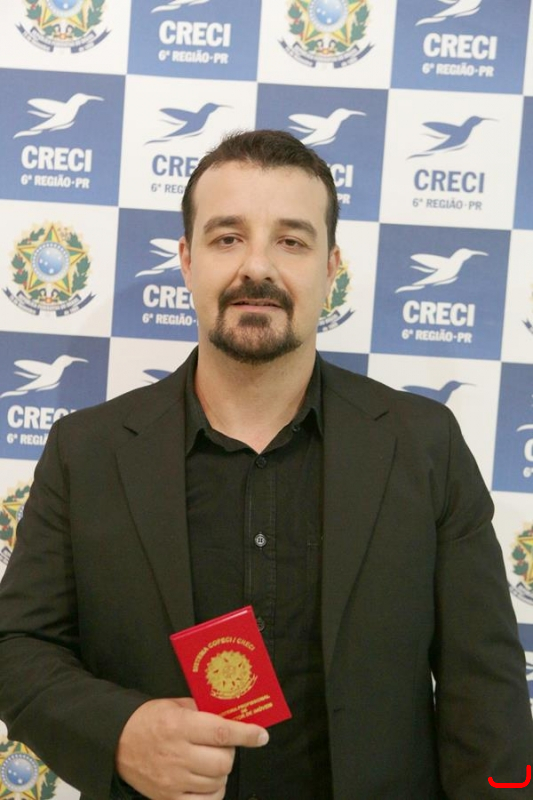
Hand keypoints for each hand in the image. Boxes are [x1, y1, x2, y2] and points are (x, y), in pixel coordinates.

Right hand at [115, 697, 268, 799]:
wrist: (118, 742)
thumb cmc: (150, 719)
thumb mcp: (176, 705)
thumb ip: (203, 709)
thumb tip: (232, 714)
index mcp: (181, 726)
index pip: (221, 732)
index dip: (246, 734)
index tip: (262, 735)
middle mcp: (178, 754)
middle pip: (223, 761)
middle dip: (230, 753)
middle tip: (222, 746)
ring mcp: (173, 780)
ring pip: (217, 782)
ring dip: (221, 772)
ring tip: (211, 761)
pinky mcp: (168, 798)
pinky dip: (212, 793)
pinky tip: (208, 781)